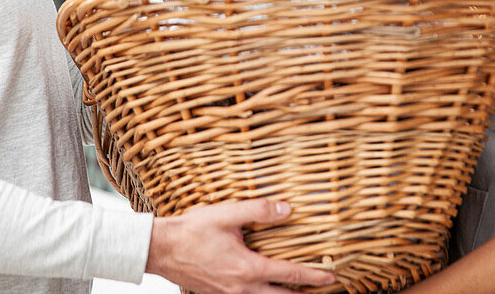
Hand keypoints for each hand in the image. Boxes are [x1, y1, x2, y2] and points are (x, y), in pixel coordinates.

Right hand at [145, 199, 336, 293]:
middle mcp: (242, 288)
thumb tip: (287, 209)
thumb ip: (259, 211)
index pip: (290, 274)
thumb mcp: (228, 214)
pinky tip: (266, 289)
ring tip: (299, 293)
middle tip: (324, 289)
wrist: (161, 249)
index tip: (332, 275)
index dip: (315, 275)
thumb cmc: (192, 231)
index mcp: (248, 269)